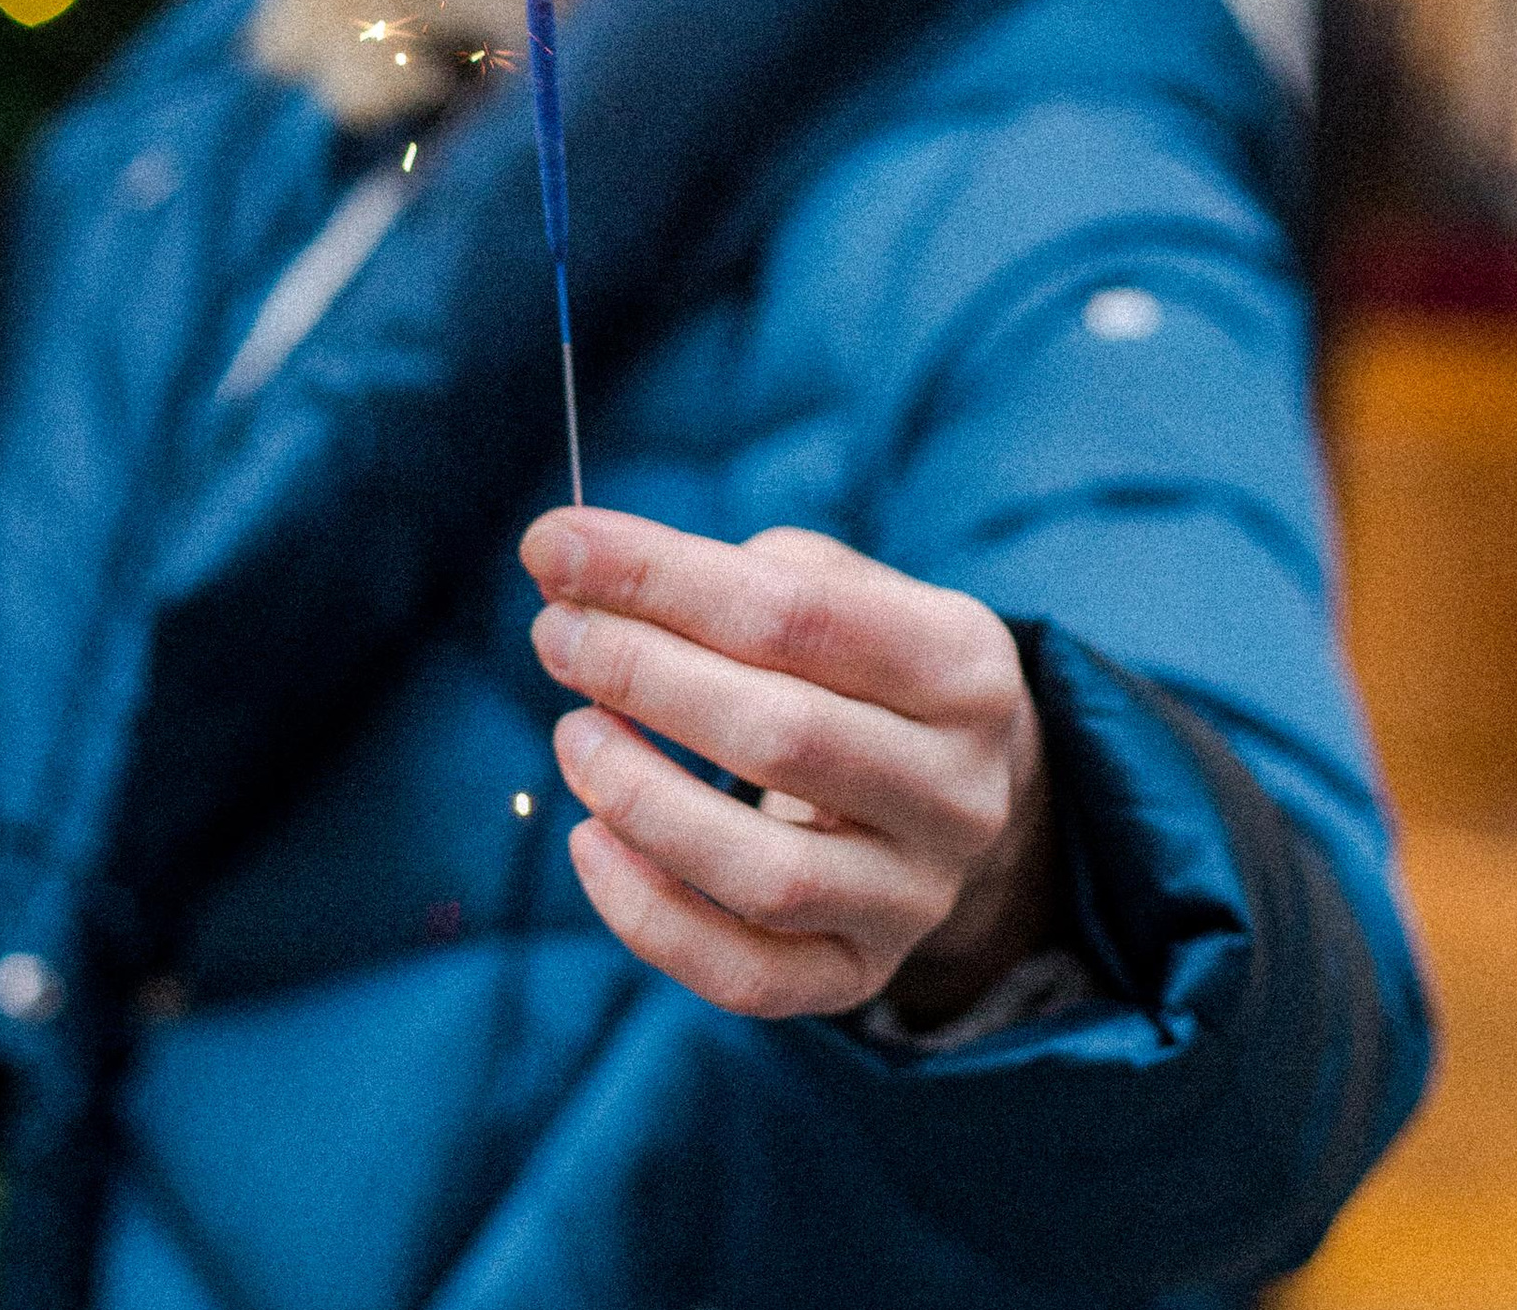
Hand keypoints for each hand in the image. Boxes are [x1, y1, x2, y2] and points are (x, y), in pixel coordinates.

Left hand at [520, 510, 1057, 1025]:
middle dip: (643, 675)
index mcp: (963, 668)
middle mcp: (958, 791)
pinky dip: (646, 915)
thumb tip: (570, 564)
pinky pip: (743, 974)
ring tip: (573, 735)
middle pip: (782, 734)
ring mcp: (916, 897)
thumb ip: (716, 571)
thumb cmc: (857, 666)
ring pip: (766, 872)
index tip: (553, 543)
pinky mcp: (861, 973)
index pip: (795, 612)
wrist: (951, 793)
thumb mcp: (834, 589)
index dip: (660, 575)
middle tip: (556, 634)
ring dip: (640, 797)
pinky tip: (587, 840)